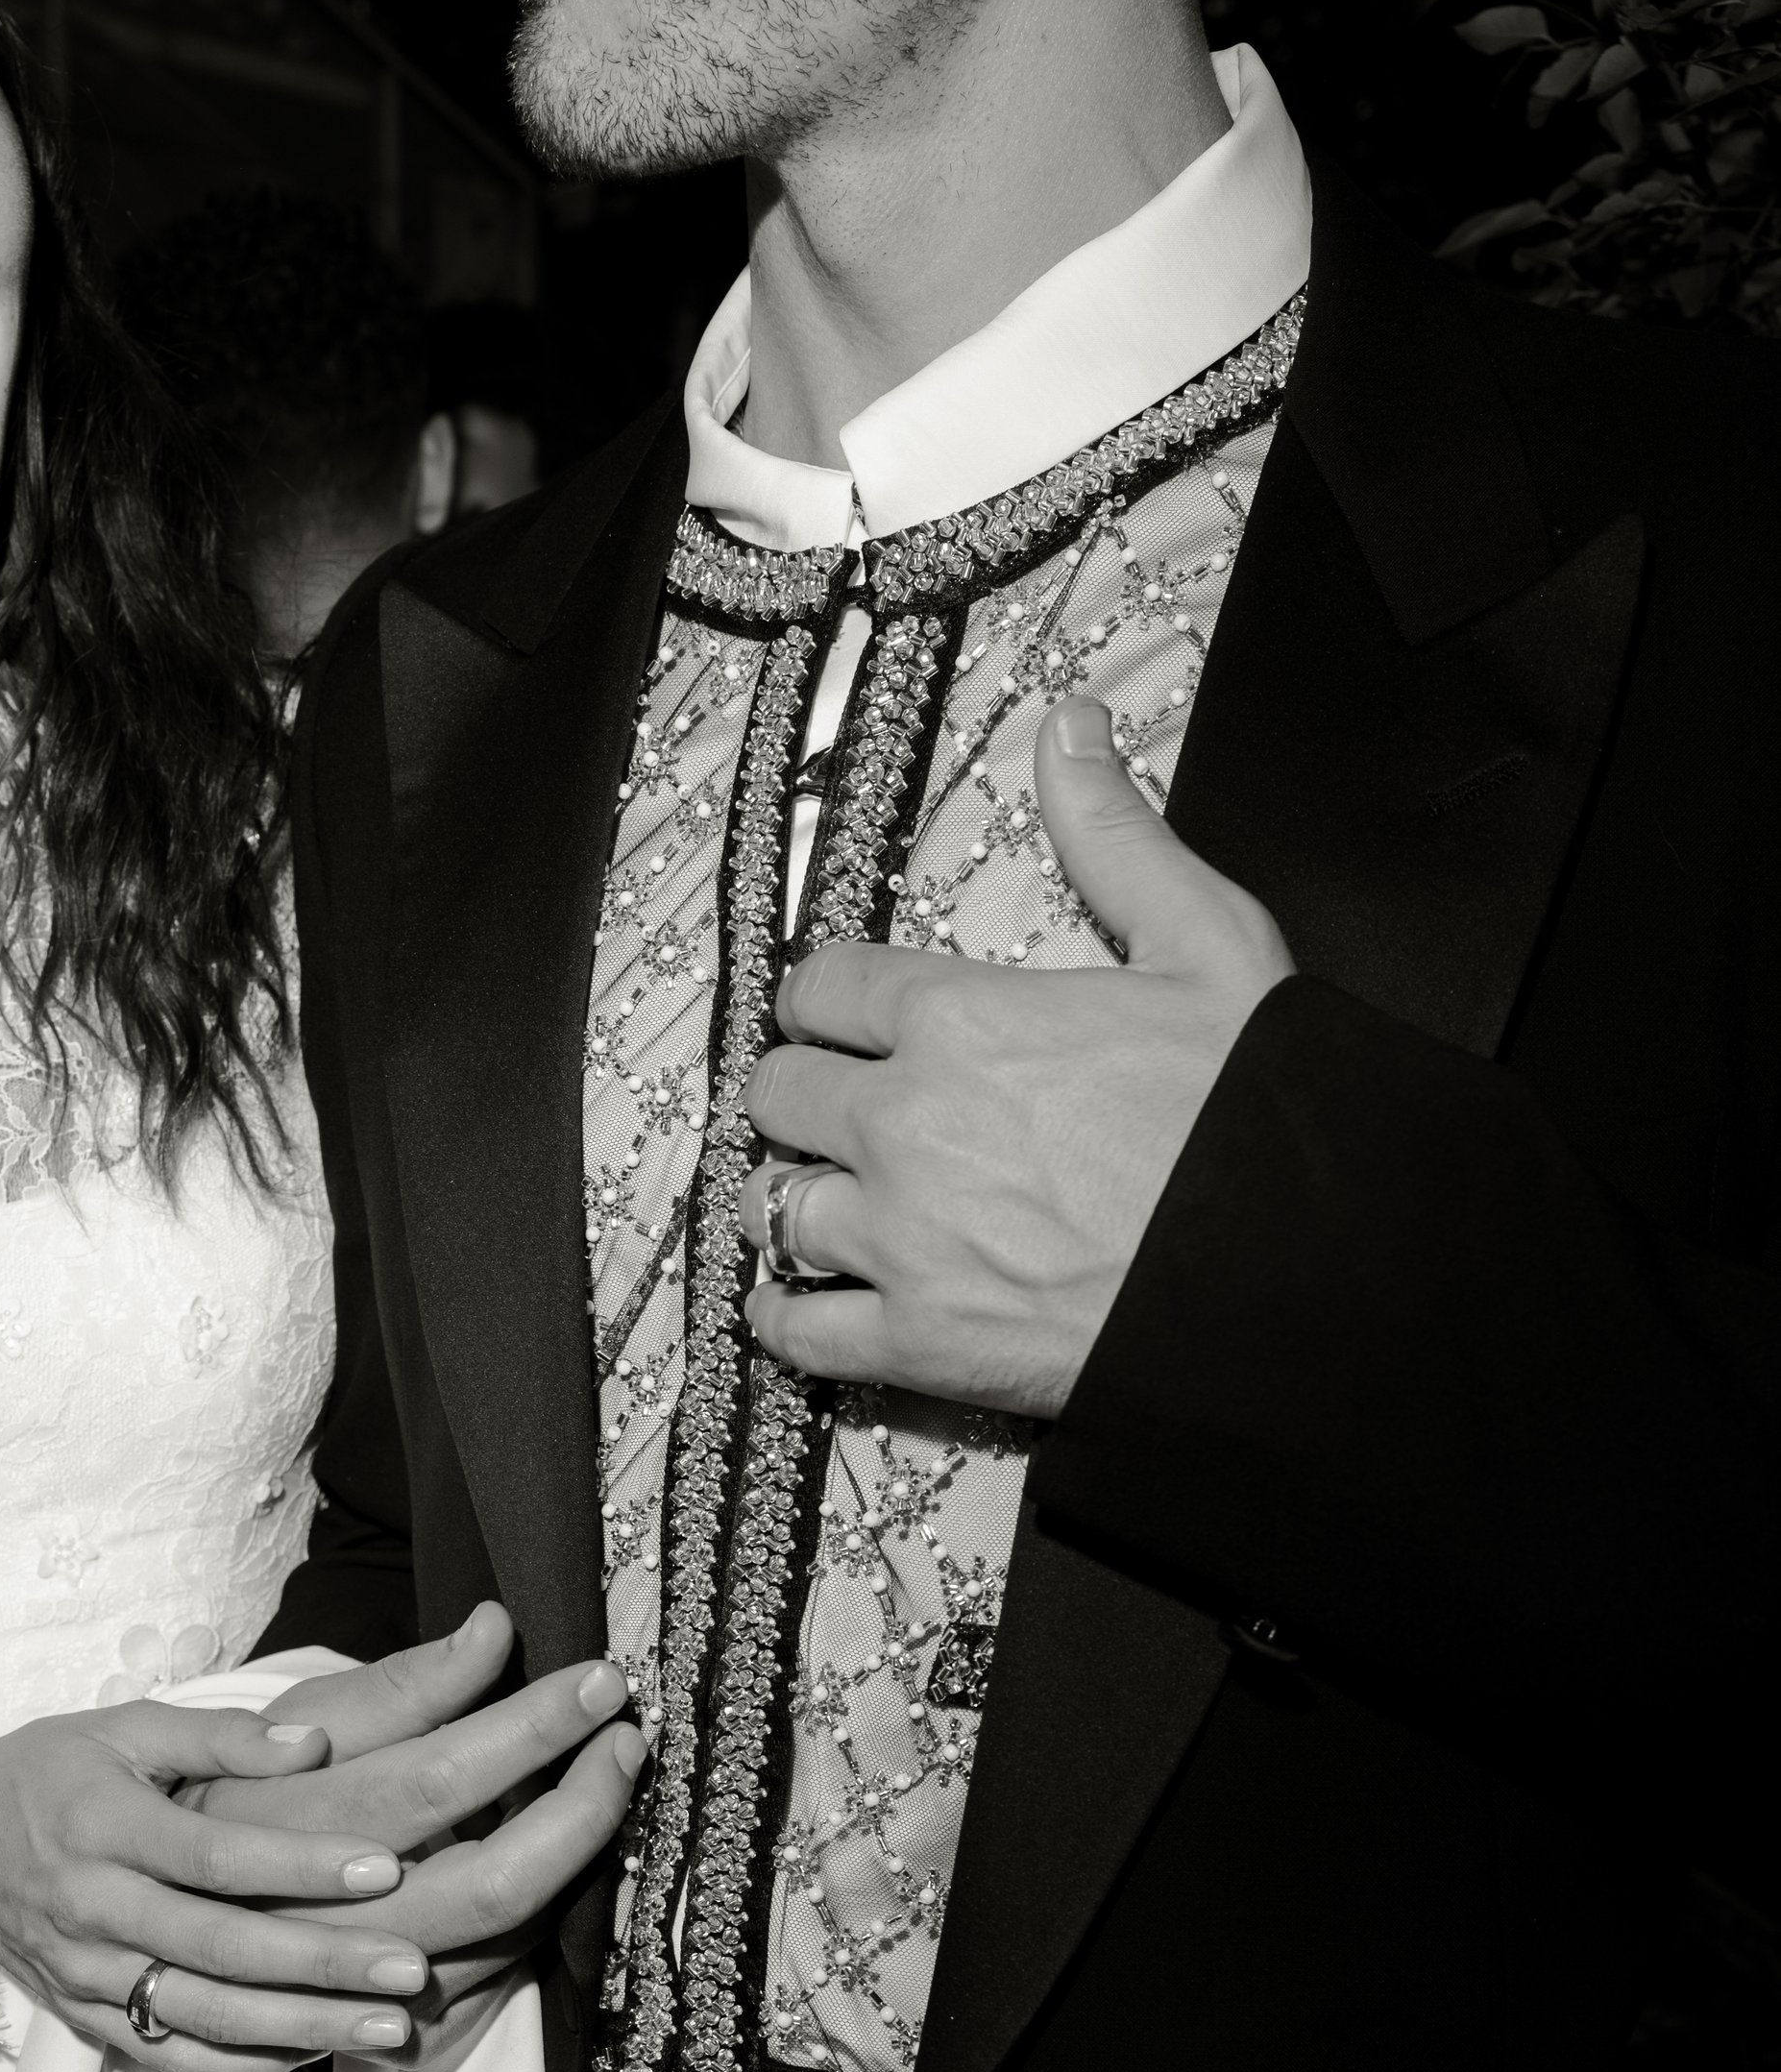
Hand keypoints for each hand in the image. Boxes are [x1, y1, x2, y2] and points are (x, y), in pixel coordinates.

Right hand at [0, 1609, 642, 2071]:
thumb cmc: (54, 1770)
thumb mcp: (125, 1728)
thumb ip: (223, 1737)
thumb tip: (317, 1742)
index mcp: (103, 1826)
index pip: (215, 1855)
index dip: (301, 1865)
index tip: (385, 1868)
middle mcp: (92, 1909)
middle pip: (219, 1949)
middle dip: (322, 1964)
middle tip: (412, 1969)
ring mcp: (85, 1975)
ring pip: (202, 2017)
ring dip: (301, 2028)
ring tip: (390, 2029)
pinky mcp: (84, 2020)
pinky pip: (171, 2055)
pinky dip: (247, 2062)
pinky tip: (323, 2054)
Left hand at [737, 697, 1292, 1416]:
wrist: (1296, 1265)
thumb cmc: (1257, 1111)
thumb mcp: (1206, 940)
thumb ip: (1115, 836)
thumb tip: (1068, 730)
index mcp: (958, 1019)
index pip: (822, 989)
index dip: (823, 1002)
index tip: (833, 1020)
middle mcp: (905, 1124)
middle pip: (779, 1094)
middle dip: (799, 1096)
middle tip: (828, 1112)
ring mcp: (901, 1238)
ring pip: (773, 1208)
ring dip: (789, 1201)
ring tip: (822, 1206)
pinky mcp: (915, 1341)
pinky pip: (798, 1331)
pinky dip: (784, 1318)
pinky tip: (796, 1304)